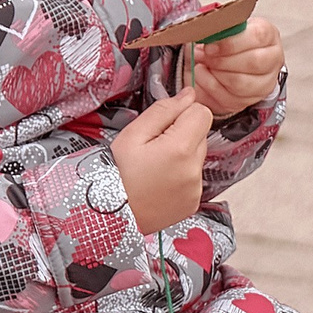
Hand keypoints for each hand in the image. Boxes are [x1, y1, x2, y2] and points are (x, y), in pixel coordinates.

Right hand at [112, 87, 212, 234]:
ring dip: (182, 155)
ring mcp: (196, 189)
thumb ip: (164, 110)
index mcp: (181, 149)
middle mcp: (194, 170)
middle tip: (153, 147)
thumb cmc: (115, 174)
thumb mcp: (132, 135)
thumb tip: (189, 95)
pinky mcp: (194, 202)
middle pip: (201, 134)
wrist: (109, 217)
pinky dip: (181, 175)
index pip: (203, 113)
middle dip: (182, 134)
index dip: (183, 113)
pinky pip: (194, 178)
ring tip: (154, 166)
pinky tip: (159, 181)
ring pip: (198, 156)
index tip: (164, 123)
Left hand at [192, 16, 283, 117]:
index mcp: (269, 36)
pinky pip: (229, 98)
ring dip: (216, 74)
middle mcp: (273, 60)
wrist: (226, 59)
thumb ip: (218, 30)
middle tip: (205, 55)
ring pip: (241, 83)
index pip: (258, 36)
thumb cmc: (227, 42)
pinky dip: (210, 87)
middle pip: (254, 62)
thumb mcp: (224, 29)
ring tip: (202, 65)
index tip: (210, 45)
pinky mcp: (250, 100)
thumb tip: (205, 34)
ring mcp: (264, 83)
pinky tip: (203, 76)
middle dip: (223, 60)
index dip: (232, 42)